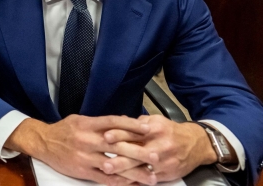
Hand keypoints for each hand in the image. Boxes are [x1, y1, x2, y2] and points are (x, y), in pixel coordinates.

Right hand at [7, 116, 146, 185]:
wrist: (42, 142)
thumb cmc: (64, 130)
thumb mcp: (80, 120)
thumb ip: (101, 122)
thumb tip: (125, 122)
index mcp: (87, 124)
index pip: (113, 122)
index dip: (132, 125)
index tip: (149, 128)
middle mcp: (87, 140)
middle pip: (117, 146)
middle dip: (139, 152)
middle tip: (157, 156)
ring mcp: (86, 157)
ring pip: (114, 165)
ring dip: (135, 172)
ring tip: (151, 177)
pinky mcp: (83, 171)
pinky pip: (105, 179)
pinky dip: (120, 182)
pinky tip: (133, 184)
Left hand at [102, 116, 217, 183]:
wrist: (196, 144)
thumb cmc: (170, 131)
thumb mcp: (155, 121)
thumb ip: (136, 123)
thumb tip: (116, 122)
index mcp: (155, 129)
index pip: (134, 132)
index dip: (119, 135)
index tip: (105, 137)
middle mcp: (160, 146)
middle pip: (137, 153)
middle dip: (120, 160)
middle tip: (105, 164)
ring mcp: (164, 162)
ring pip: (143, 169)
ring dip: (126, 174)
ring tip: (112, 177)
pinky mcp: (167, 174)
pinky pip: (150, 179)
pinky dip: (137, 181)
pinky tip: (124, 182)